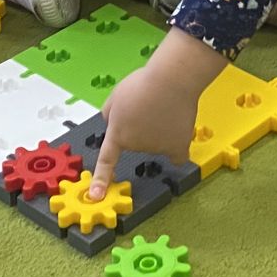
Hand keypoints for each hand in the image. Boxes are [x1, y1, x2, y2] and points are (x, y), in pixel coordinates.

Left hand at [87, 30, 223, 199]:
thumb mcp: (116, 95)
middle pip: (137, 141)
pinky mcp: (178, 146)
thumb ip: (111, 113)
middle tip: (148, 105)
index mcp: (119, 133)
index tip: (96, 195)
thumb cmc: (144, 84)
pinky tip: (179, 133)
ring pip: (158, 143)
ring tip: (164, 106)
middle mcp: (136, 145)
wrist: (171, 81)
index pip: (107, 160)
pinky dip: (178, 146)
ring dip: (160, 130)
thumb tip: (115, 123)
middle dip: (141, 127)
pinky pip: (177, 154)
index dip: (101, 180)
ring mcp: (157, 148)